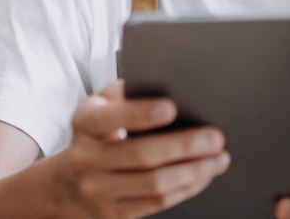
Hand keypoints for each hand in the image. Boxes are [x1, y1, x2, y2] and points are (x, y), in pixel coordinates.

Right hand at [57, 81, 231, 218]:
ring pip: (154, 184)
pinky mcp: (113, 213)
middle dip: (184, 146)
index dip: (140, 114)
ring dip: (193, 171)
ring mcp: (98, 190)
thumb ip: (126, 93)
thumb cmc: (99, 134)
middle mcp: (86, 158)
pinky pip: (157, 202)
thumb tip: (168, 83)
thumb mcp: (102, 107)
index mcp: (85, 123)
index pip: (110, 118)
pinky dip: (186, 189)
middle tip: (214, 138)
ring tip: (218, 159)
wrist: (71, 181)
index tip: (172, 108)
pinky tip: (203, 176)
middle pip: (141, 154)